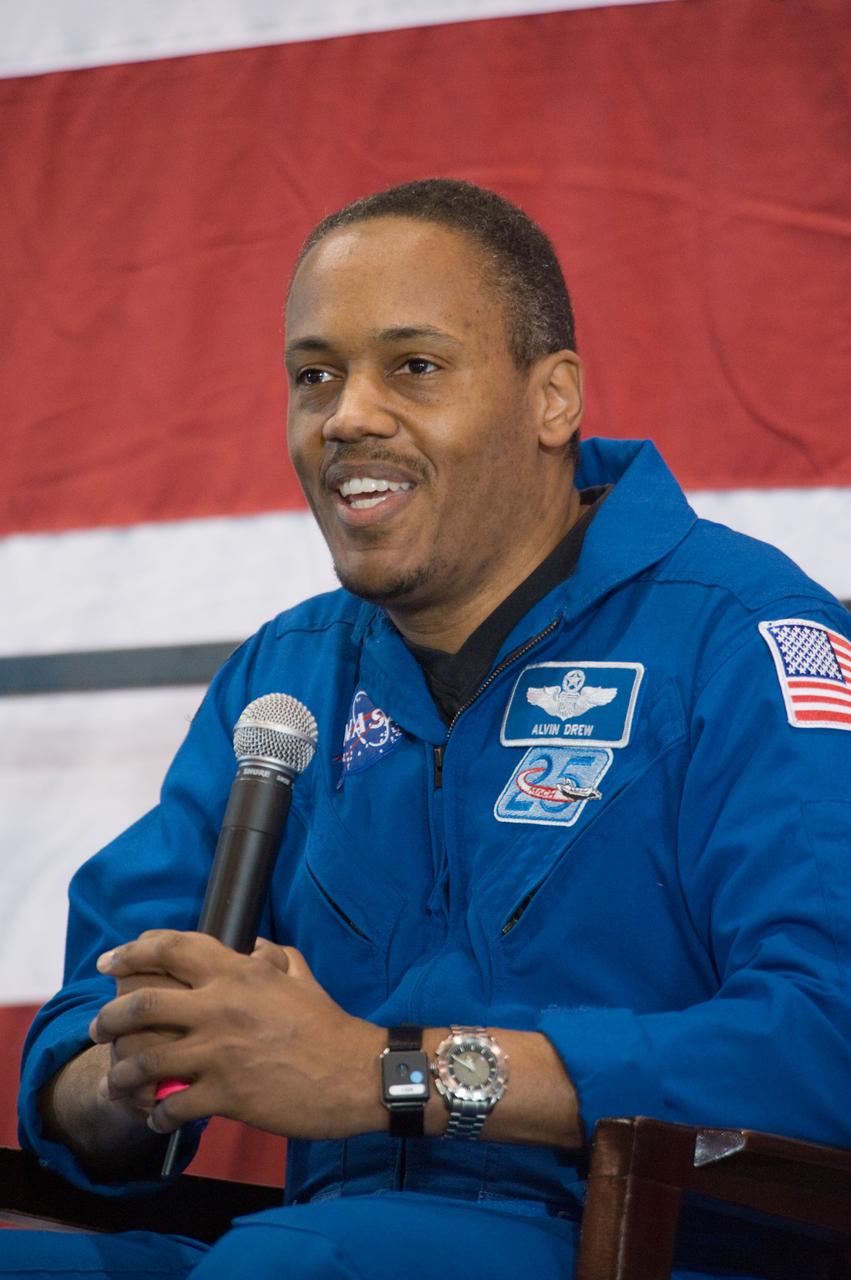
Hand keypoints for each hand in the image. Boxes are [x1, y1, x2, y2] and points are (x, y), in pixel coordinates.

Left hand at [90, 930, 385, 1139]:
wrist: (355, 1073)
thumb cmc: (329, 1023)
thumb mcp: (301, 976)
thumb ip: (274, 957)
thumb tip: (254, 947)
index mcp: (238, 972)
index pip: (172, 947)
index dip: (132, 951)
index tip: (110, 962)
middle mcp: (220, 1007)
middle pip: (142, 1004)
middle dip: (109, 1017)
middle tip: (98, 1028)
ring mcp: (219, 1052)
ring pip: (146, 1061)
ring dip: (121, 1074)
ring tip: (114, 1083)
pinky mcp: (226, 1095)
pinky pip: (172, 1107)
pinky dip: (157, 1115)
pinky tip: (157, 1118)